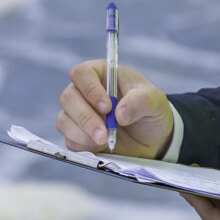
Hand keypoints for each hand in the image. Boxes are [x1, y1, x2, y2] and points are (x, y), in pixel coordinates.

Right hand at [58, 60, 173, 158]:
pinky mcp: (78, 135)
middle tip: (105, 133)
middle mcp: (84, 92)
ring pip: (64, 121)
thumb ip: (140, 102)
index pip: (82, 74)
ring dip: (83, 134)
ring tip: (106, 140)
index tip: (107, 107)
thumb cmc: (150, 111)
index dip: (90, 90)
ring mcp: (78, 114)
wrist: (153, 138)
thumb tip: (120, 113)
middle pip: (68, 98)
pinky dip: (84, 146)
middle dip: (86, 118)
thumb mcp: (154, 101)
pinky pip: (69, 140)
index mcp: (101, 75)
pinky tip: (102, 146)